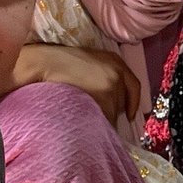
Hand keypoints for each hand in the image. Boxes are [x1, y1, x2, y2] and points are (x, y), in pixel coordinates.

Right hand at [12, 44, 140, 123]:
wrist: (48, 63)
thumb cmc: (62, 63)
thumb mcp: (90, 62)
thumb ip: (104, 75)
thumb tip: (110, 98)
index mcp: (116, 61)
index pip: (134, 86)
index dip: (133, 103)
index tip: (130, 115)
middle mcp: (118, 72)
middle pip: (122, 101)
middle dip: (111, 109)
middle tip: (95, 113)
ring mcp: (112, 85)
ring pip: (113, 111)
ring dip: (102, 116)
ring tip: (84, 113)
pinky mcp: (104, 97)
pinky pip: (106, 117)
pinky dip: (98, 122)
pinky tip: (85, 118)